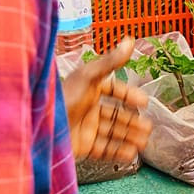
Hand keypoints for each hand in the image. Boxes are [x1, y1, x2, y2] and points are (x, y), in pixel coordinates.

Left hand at [62, 37, 152, 163]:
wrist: (45, 128)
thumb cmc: (64, 99)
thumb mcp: (89, 76)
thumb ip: (111, 61)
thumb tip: (129, 40)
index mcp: (89, 89)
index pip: (114, 90)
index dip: (129, 95)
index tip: (144, 101)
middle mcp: (88, 108)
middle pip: (116, 114)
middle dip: (133, 120)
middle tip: (148, 126)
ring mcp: (86, 128)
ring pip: (113, 132)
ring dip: (130, 137)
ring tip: (144, 142)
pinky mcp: (83, 146)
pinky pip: (105, 149)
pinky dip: (119, 152)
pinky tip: (131, 153)